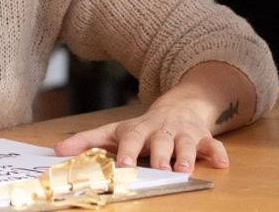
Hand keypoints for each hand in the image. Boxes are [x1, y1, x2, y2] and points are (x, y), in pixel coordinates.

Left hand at [53, 99, 227, 173]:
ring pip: (186, 145)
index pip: (131, 140)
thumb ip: (87, 141)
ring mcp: (183, 134)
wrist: (178, 107)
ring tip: (184, 170)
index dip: (127, 152)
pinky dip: (218, 153)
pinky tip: (222, 164)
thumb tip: (55, 150)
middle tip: (158, 170)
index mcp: (138, 130)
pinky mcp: (202, 138)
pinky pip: (213, 145)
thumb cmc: (142, 127)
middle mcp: (161, 131)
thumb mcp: (114, 131)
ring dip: (186, 156)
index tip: (123, 165)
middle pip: (160, 143)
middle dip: (159, 156)